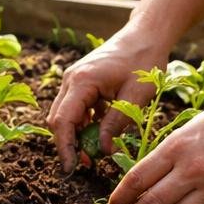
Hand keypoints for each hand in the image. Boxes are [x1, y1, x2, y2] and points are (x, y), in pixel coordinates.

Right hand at [46, 30, 168, 172]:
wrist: (145, 35)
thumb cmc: (144, 61)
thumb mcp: (135, 97)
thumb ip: (116, 124)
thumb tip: (103, 151)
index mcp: (81, 82)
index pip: (63, 121)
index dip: (65, 147)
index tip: (72, 168)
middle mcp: (70, 80)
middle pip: (58, 120)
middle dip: (69, 144)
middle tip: (88, 163)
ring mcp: (73, 80)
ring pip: (65, 115)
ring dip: (77, 134)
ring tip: (96, 150)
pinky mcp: (80, 82)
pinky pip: (75, 108)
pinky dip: (84, 123)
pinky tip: (101, 130)